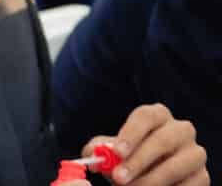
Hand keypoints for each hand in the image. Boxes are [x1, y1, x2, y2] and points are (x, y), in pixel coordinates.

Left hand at [88, 105, 208, 185]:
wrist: (151, 176)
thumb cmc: (129, 157)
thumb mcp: (113, 150)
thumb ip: (101, 148)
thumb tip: (93, 154)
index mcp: (157, 115)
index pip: (146, 116)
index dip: (131, 133)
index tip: (117, 152)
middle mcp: (180, 130)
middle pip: (162, 140)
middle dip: (138, 161)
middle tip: (119, 178)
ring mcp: (195, 153)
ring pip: (175, 166)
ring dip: (150, 180)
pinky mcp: (202, 176)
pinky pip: (187, 185)